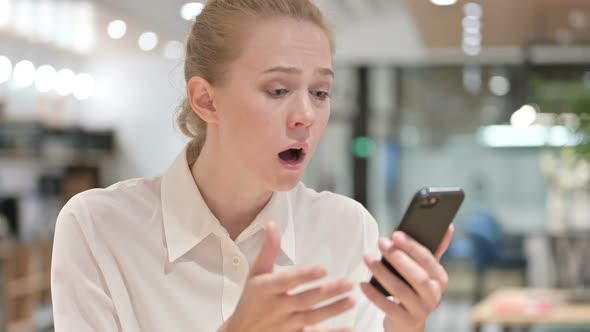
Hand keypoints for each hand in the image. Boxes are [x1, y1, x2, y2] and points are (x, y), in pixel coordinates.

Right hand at [220, 222, 354, 331]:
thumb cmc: (251, 298)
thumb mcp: (256, 273)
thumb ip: (268, 250)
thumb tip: (273, 224)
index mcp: (266, 288)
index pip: (287, 281)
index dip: (305, 276)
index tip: (323, 269)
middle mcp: (276, 307)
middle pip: (305, 300)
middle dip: (327, 292)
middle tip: (348, 283)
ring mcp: (286, 324)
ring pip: (312, 317)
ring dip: (333, 310)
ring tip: (352, 300)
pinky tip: (350, 329)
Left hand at [360, 225, 453, 331]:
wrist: (408, 324)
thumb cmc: (415, 290)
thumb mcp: (426, 271)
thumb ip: (434, 250)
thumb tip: (448, 226)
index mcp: (440, 279)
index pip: (429, 260)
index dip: (412, 247)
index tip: (396, 235)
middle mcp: (434, 296)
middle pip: (417, 276)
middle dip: (398, 258)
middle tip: (381, 242)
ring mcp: (421, 311)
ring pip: (400, 290)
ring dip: (382, 272)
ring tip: (367, 258)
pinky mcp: (405, 322)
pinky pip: (387, 307)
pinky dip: (374, 295)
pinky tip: (362, 284)